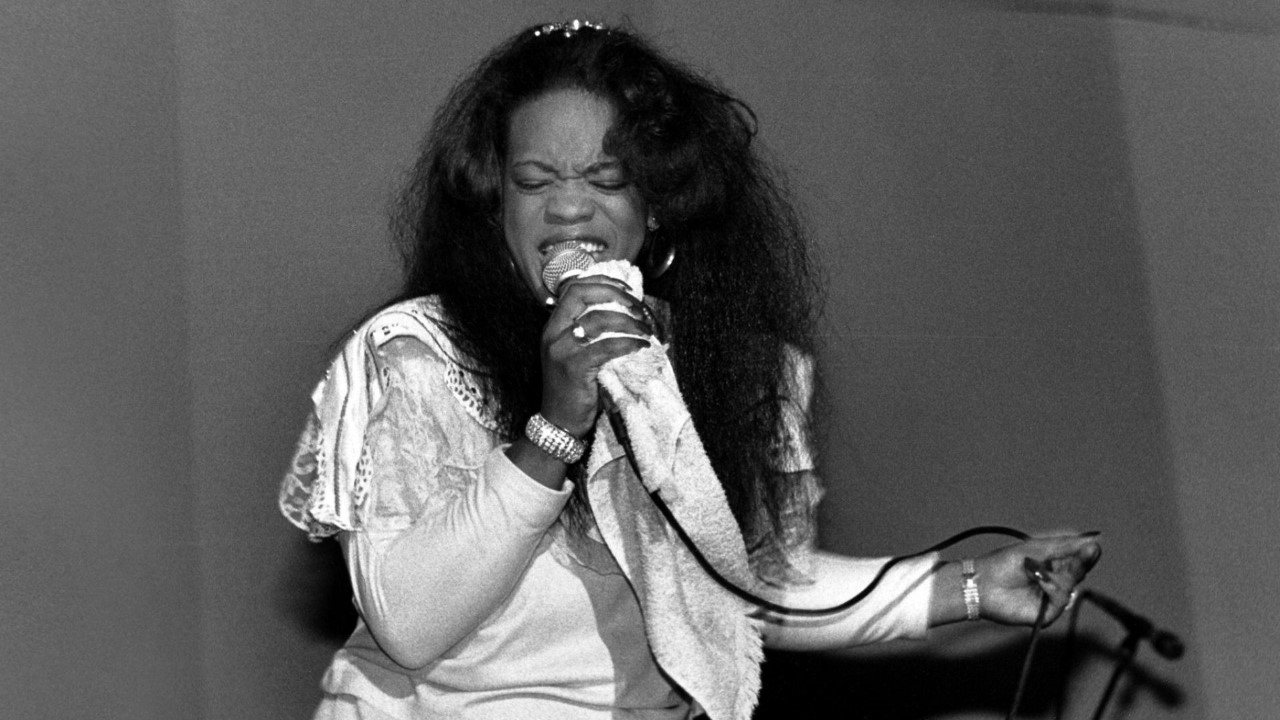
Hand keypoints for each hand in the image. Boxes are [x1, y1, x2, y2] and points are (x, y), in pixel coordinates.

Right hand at [539, 276, 653, 436]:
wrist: (559, 423)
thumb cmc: (573, 389)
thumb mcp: (574, 354)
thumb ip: (589, 333)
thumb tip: (624, 312)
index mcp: (552, 327)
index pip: (573, 289)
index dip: (602, 283)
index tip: (626, 288)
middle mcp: (552, 334)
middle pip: (581, 294)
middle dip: (614, 294)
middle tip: (637, 306)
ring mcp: (561, 350)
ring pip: (597, 320)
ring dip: (628, 321)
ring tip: (645, 330)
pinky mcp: (574, 367)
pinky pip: (606, 347)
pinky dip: (628, 343)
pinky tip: (641, 346)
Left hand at [974, 533, 1101, 625]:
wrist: (984, 582)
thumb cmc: (1004, 563)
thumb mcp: (1036, 549)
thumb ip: (1064, 546)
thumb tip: (1091, 542)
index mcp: (1054, 564)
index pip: (1077, 559)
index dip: (1086, 554)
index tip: (1093, 547)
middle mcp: (1056, 580)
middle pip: (1079, 572)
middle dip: (1079, 563)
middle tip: (1086, 552)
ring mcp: (1052, 597)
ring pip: (1071, 586)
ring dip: (1057, 575)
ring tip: (1037, 571)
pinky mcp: (1047, 612)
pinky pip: (1061, 600)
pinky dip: (1052, 588)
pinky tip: (1039, 582)